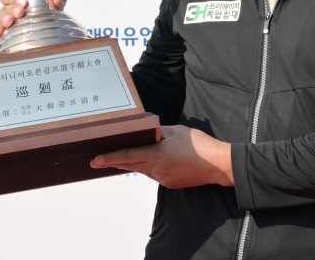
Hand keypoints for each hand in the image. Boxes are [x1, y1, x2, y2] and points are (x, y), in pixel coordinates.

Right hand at [0, 0, 67, 43]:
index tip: (24, 1)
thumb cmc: (48, 16)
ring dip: (4, 20)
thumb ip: (58, 0)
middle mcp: (10, 11)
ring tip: (10, 22)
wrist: (51, 35)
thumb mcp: (55, 8)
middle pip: (3, 7)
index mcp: (18, 1)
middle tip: (20, 11)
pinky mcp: (5, 37)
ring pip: (0, 20)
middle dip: (11, 8)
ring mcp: (7, 24)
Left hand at [90, 125, 233, 188]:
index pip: (127, 156)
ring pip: (142, 169)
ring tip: (119, 158)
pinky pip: (153, 174)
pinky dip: (147, 167)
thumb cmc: (200, 146)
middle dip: (113, 162)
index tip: (96, 160)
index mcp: (156, 155)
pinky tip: (150, 160)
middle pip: (130, 165)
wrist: (218, 165)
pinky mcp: (170, 183)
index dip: (109, 158)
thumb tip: (146, 131)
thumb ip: (158, 131)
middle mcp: (157, 170)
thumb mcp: (177, 131)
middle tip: (97, 161)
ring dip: (131, 164)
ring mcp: (163, 179)